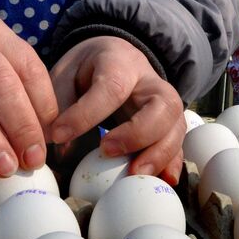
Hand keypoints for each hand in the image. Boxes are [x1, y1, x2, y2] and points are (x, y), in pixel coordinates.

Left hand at [48, 37, 184, 181]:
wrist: (116, 58)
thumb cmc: (88, 69)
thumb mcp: (66, 73)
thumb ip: (60, 104)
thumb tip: (61, 147)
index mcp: (120, 62)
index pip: (111, 87)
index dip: (87, 114)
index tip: (59, 135)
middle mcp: (150, 82)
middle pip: (162, 104)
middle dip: (137, 133)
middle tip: (106, 151)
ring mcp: (165, 103)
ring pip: (176, 125)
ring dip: (159, 153)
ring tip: (134, 174)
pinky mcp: (169, 124)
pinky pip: (179, 143)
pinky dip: (173, 162)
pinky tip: (165, 180)